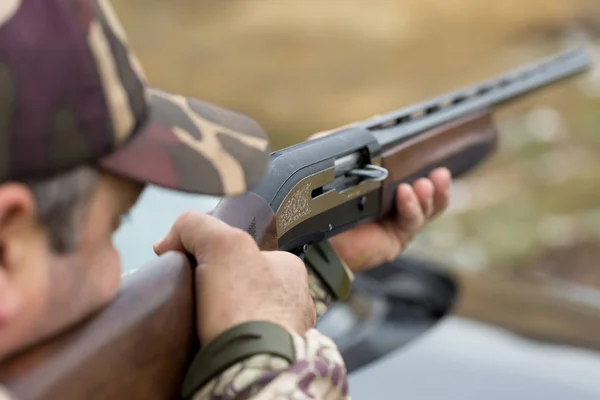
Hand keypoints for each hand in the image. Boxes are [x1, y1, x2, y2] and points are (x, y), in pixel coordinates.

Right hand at [154, 211, 315, 343]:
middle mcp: (293, 299)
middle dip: (221, 289)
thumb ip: (196, 226)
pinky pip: (247, 341)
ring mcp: (286, 330)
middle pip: (246, 284)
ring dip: (224, 316)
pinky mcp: (272, 356)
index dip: (216, 255)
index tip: (197, 267)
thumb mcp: (221, 244)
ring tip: (201, 322)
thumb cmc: (248, 306)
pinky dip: (230, 340)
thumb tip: (170, 239)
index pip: (247, 251)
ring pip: (247, 314)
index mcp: (289, 268)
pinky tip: (213, 341)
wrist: (255, 366)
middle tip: (196, 297)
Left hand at [309, 126, 451, 272]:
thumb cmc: (318, 202)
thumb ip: (347, 138)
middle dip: (436, 181)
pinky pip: (413, 221)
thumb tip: (375, 121)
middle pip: (428, 191)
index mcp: (382, 184)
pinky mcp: (396, 237)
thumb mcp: (330, 161)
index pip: (411, 171)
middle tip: (437, 172)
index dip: (425, 163)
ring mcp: (397, 221)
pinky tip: (406, 194)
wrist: (312, 236)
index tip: (433, 151)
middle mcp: (393, 203)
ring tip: (422, 185)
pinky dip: (413, 206)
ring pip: (428, 207)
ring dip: (429, 194)